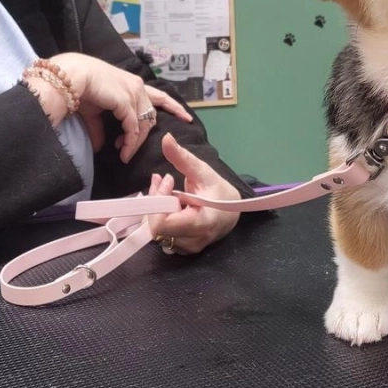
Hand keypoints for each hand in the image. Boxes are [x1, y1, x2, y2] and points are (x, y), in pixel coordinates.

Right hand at [51, 54, 190, 162]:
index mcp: (133, 85)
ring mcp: (134, 93)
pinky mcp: (127, 102)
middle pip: (152, 115)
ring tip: (124, 154)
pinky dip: (130, 142)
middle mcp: (137, 87)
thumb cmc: (80, 88)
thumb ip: (101, 128)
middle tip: (131, 151)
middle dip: (147, 135)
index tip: (185, 117)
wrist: (69, 78)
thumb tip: (101, 146)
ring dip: (135, 143)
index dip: (173, 106)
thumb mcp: (95, 110)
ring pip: (144, 124)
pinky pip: (134, 128)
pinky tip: (123, 151)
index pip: (159, 96)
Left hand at [148, 133, 239, 253]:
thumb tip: (166, 138)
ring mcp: (187, 248)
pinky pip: (161, 235)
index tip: (168, 182)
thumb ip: (182, 158)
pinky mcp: (181, 249)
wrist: (232, 213)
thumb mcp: (203, 171)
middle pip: (157, 226)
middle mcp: (193, 240)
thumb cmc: (219, 191)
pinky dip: (159, 217)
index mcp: (202, 223)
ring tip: (167, 190)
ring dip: (156, 208)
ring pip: (156, 231)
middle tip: (164, 181)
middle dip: (156, 202)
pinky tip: (168, 203)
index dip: (159, 202)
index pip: (163, 224)